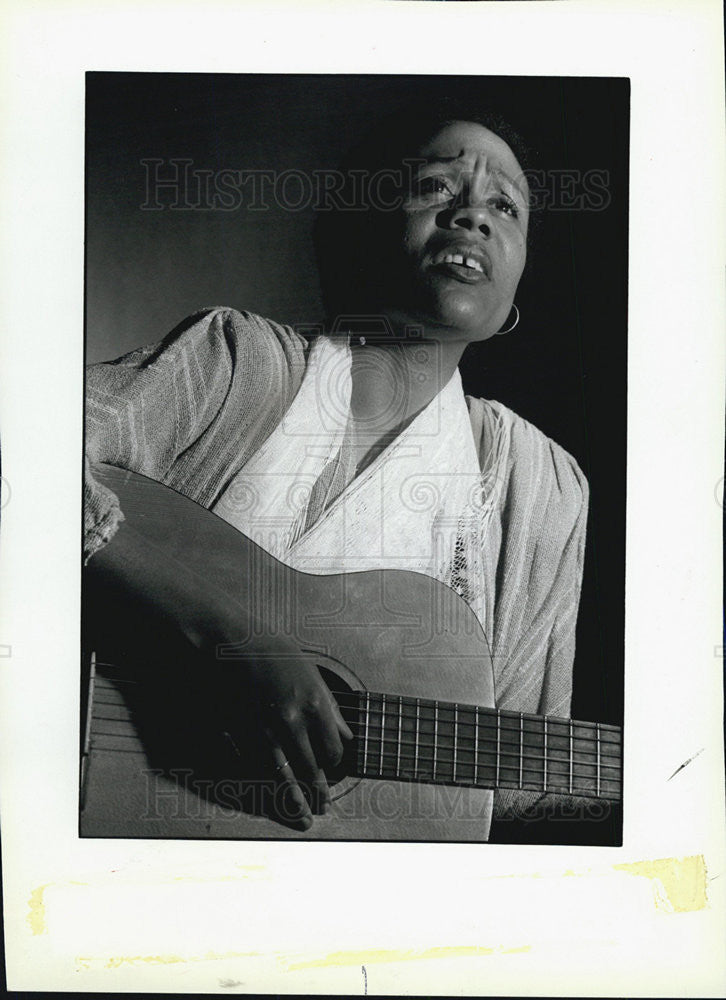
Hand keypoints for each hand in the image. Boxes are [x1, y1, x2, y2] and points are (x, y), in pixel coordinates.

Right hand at [216, 639, 353, 828]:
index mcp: (314, 704)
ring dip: (295, 800)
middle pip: (312, 769)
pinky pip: (255, 766)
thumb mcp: (310, 672)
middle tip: (323, 806)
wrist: (228, 640)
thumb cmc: (270, 649)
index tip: (333, 767)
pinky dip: (265, 783)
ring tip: (304, 816)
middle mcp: (292, 722)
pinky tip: (270, 794)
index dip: (336, 764)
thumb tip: (346, 733)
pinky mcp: (239, 734)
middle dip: (319, 792)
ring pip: (284, 777)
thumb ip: (330, 707)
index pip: (333, 750)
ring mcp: (264, 731)